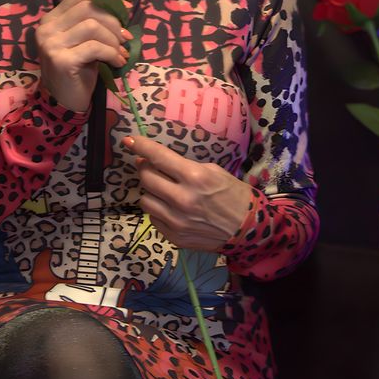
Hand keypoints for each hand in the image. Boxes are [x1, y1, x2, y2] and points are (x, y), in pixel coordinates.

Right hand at [34, 0, 130, 112]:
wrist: (64, 102)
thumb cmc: (78, 70)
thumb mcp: (85, 41)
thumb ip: (94, 22)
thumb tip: (123, 8)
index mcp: (52, 19)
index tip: (126, 9)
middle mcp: (47, 28)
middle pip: (88, 8)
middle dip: (114, 21)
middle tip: (125, 38)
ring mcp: (52, 44)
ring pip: (92, 26)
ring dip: (113, 40)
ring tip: (121, 53)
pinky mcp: (61, 60)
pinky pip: (95, 47)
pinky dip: (112, 53)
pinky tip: (118, 62)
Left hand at [127, 135, 253, 250]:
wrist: (249, 230)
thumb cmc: (234, 195)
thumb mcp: (214, 171)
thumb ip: (185, 166)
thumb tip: (158, 161)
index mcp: (195, 177)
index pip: (158, 157)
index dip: (140, 146)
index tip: (129, 140)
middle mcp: (182, 199)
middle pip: (146, 178)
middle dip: (144, 168)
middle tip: (150, 165)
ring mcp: (176, 221)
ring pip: (145, 200)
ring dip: (150, 191)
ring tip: (162, 189)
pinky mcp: (174, 237)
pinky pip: (153, 218)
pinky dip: (158, 209)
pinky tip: (170, 207)